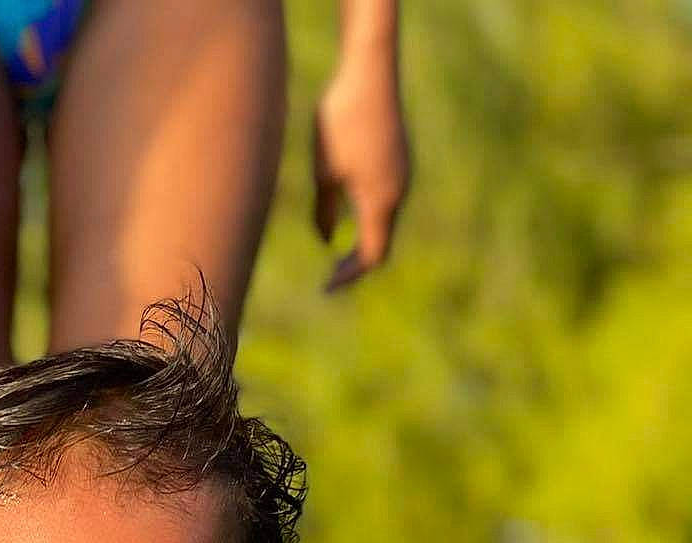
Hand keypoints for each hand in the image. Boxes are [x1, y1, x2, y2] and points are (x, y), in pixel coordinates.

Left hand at [312, 52, 410, 291]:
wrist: (369, 70)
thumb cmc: (342, 121)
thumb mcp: (324, 172)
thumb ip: (325, 212)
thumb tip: (328, 241)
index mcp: (381, 200)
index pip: (370, 256)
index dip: (349, 276)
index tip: (325, 288)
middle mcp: (398, 190)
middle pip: (381, 243)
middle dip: (356, 263)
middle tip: (330, 278)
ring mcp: (402, 173)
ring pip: (385, 221)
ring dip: (363, 239)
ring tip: (338, 254)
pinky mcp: (400, 158)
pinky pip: (387, 199)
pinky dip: (369, 217)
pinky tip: (350, 214)